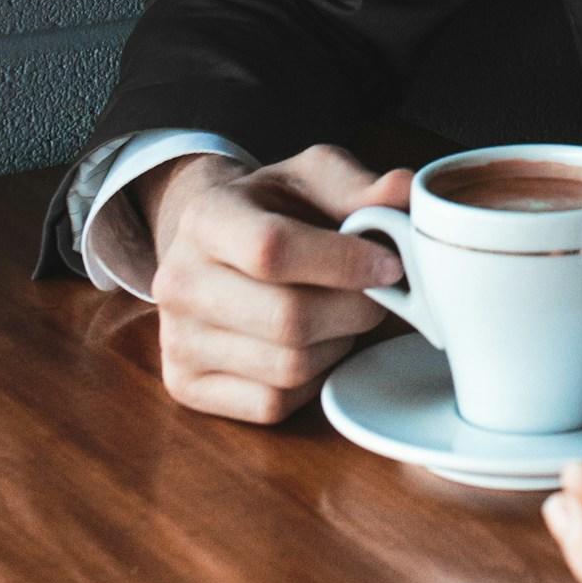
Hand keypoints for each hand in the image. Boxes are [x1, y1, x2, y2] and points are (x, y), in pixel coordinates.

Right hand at [139, 144, 412, 422]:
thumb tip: (405, 192)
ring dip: (337, 344)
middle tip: (376, 294)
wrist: (216, 246)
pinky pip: (273, 402)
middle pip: (289, 318)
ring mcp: (176, 339)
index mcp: (206, 217)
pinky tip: (312, 346)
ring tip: (339, 314)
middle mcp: (177, 281)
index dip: (346, 262)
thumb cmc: (277, 211)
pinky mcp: (186, 386)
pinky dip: (310, 381)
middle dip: (355, 309)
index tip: (390, 265)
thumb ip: (360, 186)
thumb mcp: (314, 179)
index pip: (273, 249)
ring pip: (289, 367)